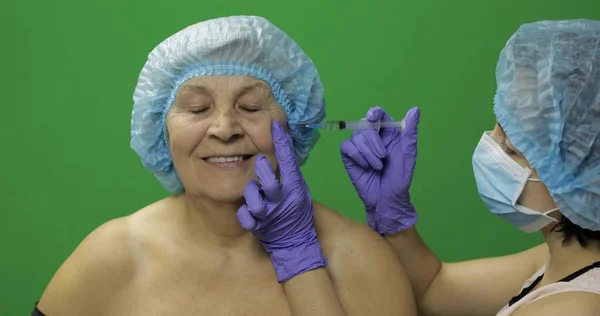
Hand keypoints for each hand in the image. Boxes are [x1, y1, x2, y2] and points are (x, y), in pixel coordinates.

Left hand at [237, 120, 326, 281]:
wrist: (296, 244)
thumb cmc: (297, 213)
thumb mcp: (300, 191)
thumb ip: (291, 175)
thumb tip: (282, 152)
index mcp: (296, 189)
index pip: (289, 162)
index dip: (282, 143)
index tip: (274, 126)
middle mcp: (283, 201)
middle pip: (269, 182)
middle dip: (261, 171)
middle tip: (259, 164)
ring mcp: (271, 215)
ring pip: (253, 200)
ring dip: (250, 194)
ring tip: (254, 194)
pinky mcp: (260, 228)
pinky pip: (244, 216)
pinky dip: (244, 214)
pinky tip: (248, 213)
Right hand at [340, 106, 419, 234]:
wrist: (387, 198)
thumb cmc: (400, 178)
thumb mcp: (408, 154)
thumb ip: (410, 132)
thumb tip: (415, 109)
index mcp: (388, 134)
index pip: (378, 114)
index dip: (374, 112)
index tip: (373, 118)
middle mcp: (373, 138)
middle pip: (365, 125)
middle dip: (373, 141)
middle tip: (383, 157)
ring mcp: (360, 148)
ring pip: (356, 136)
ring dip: (367, 153)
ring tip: (376, 167)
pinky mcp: (350, 158)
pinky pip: (346, 147)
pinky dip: (356, 155)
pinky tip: (365, 166)